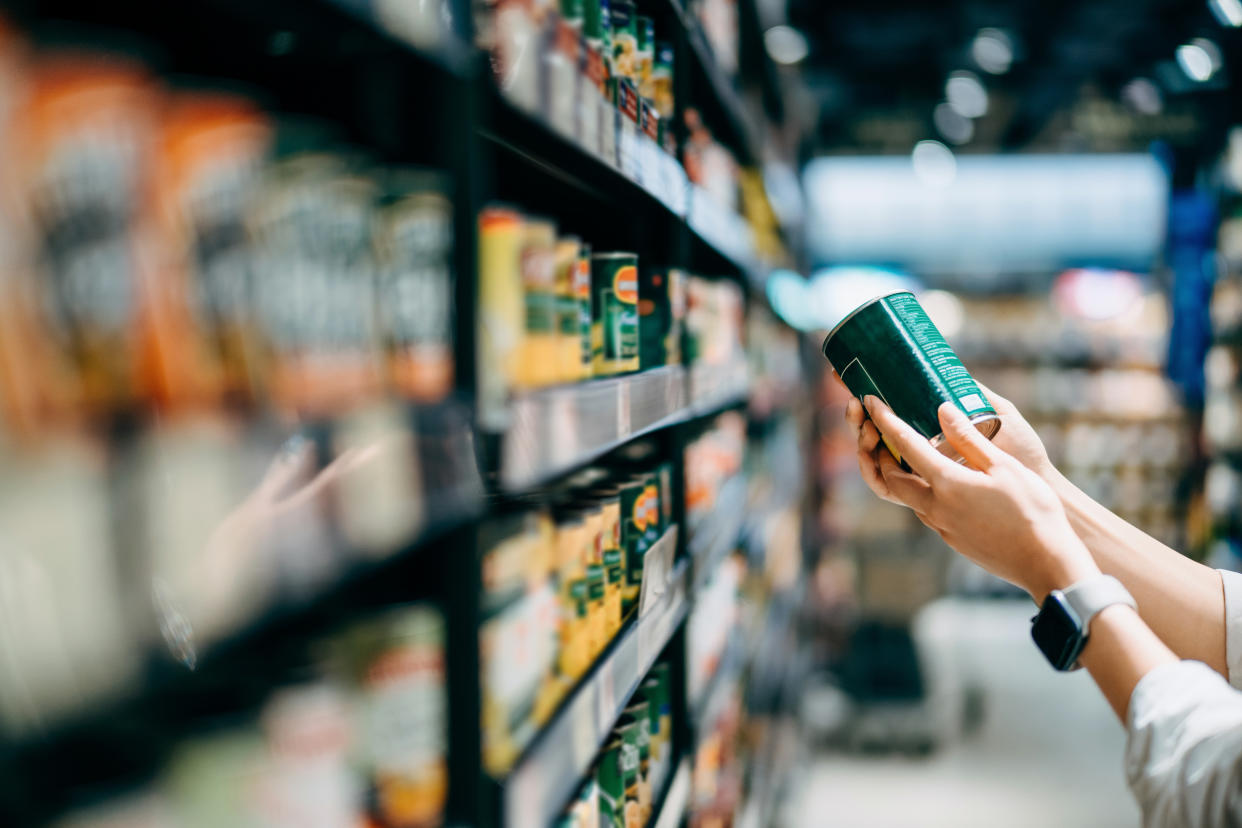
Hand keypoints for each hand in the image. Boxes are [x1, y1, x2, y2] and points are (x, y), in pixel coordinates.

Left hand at [853, 395, 1097, 599]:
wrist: (1045, 563)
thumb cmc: (1032, 510)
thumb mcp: (1003, 466)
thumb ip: (969, 438)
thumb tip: (943, 410)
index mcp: (947, 483)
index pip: (905, 445)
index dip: (886, 420)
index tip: (872, 401)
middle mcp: (935, 508)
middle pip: (894, 478)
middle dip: (884, 454)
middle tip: (887, 435)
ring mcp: (942, 527)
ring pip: (910, 498)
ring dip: (903, 476)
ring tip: (913, 456)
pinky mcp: (953, 540)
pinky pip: (928, 512)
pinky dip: (924, 493)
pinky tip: (943, 485)